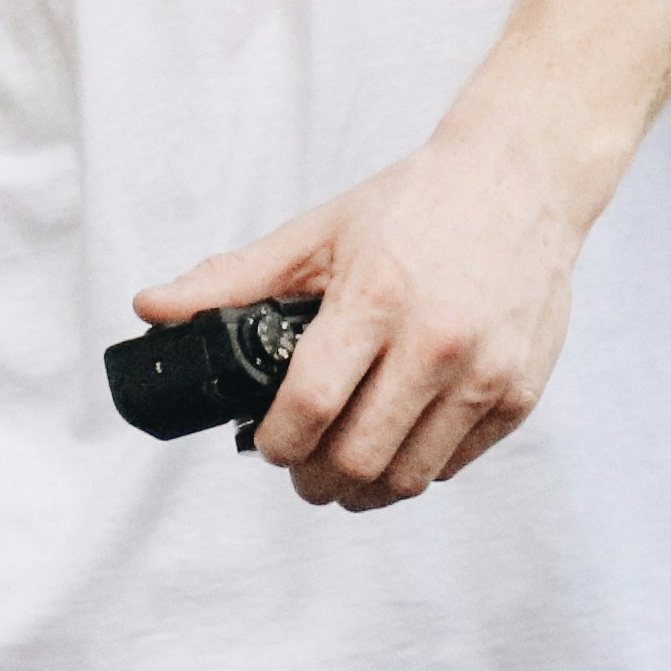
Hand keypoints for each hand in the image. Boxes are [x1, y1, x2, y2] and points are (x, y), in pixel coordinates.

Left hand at [134, 126, 595, 513]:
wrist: (519, 180)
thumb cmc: (412, 205)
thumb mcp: (316, 232)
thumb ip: (232, 278)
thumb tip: (150, 308)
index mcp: (375, 297)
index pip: (311, 404)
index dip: (276, 443)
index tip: (264, 446)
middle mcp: (436, 342)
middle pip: (359, 456)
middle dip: (314, 480)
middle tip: (299, 472)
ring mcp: (486, 373)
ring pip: (410, 476)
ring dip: (363, 491)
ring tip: (341, 473)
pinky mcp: (520, 393)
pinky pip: (457, 463)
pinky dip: (417, 470)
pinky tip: (394, 448)